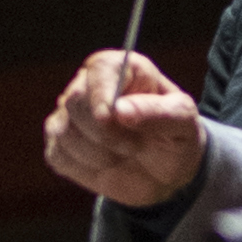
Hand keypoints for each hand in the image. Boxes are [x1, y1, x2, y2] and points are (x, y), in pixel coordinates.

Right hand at [42, 48, 205, 207]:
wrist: (166, 172)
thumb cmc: (175, 136)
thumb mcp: (183, 123)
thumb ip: (159, 113)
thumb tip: (120, 110)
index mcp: (121, 68)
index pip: (99, 69)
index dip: (101, 95)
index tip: (110, 119)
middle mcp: (89, 85)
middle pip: (75, 102)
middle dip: (106, 134)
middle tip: (136, 147)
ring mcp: (70, 115)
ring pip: (64, 132)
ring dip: (99, 154)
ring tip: (125, 154)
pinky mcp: (60, 143)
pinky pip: (58, 155)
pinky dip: (84, 168)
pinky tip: (107, 164)